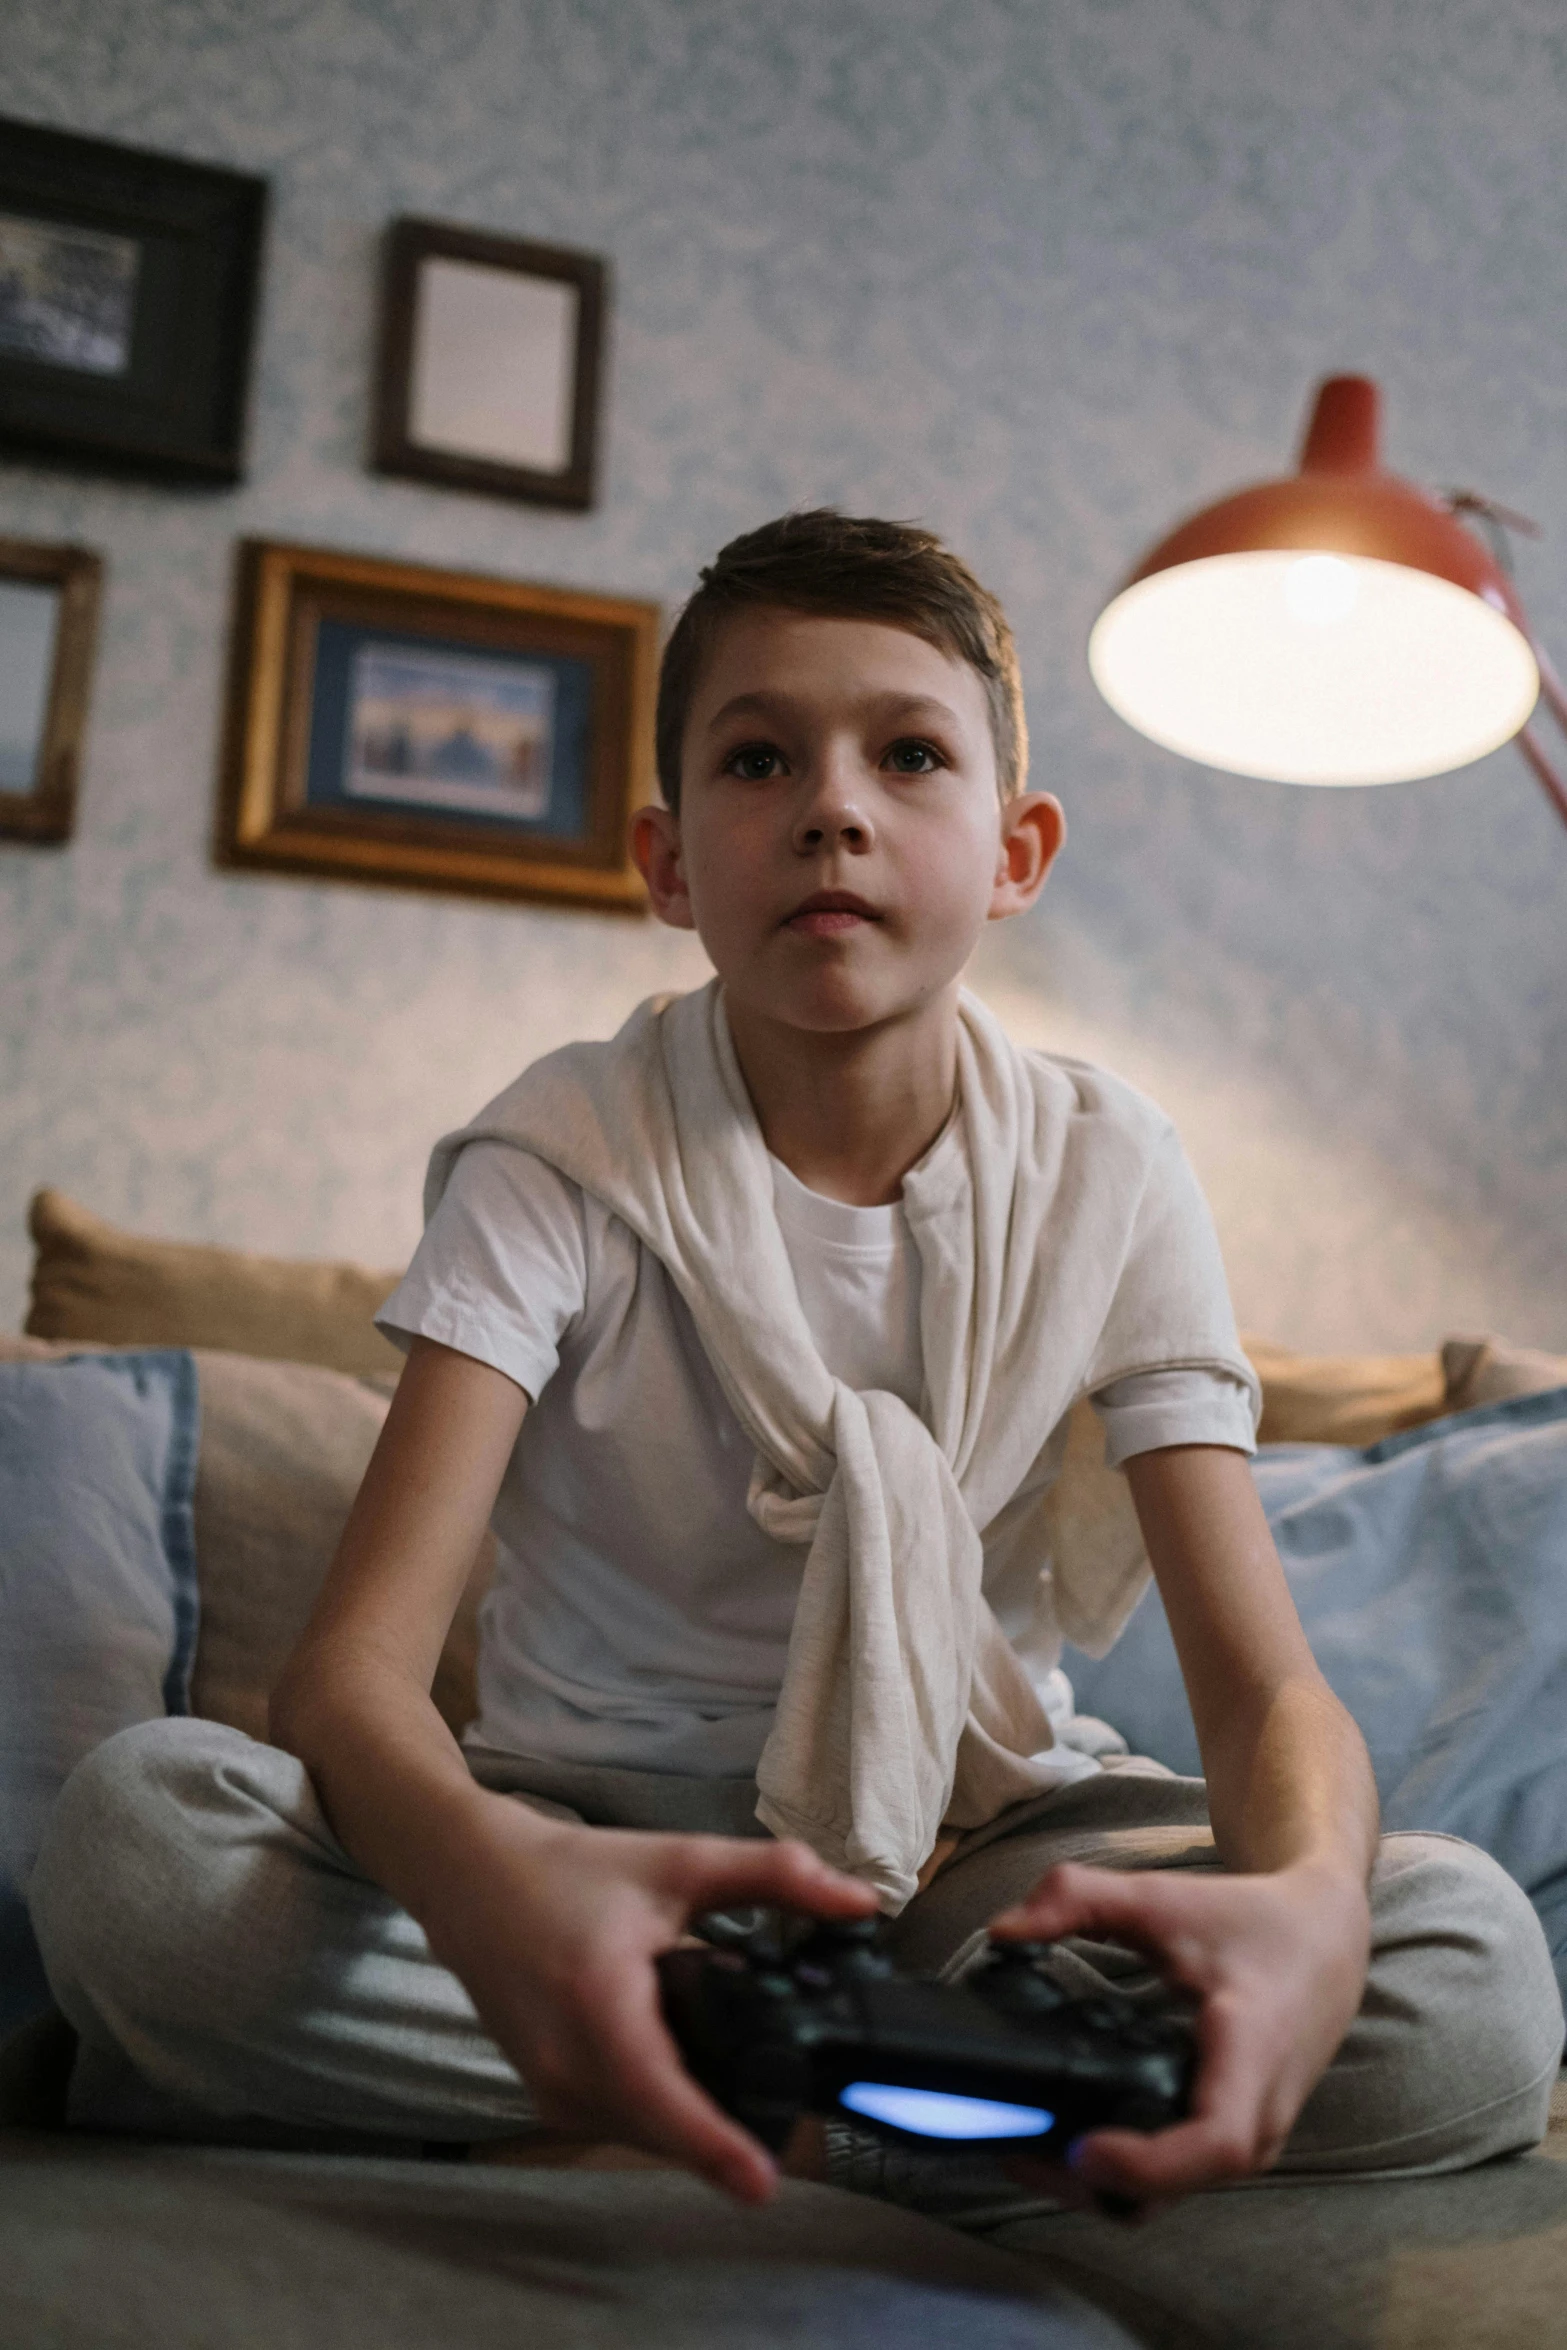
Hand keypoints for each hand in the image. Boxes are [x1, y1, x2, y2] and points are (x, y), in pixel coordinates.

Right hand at [424, 1803, 877, 2203]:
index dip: (712, 2144)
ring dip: (692, 2119)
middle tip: (786, 2106)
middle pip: (663, 2126)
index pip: (660, 2095)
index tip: (762, 2184)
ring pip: (642, 2132)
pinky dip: (659, 2106)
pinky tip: (684, 2067)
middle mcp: (565, 2061)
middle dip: (724, 2127)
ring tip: (739, 2072)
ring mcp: (548, 2089)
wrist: (474, 1883)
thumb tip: (862, 1901)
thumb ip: (773, 1878)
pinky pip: (619, 2123)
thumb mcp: (679, 1863)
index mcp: (598, 2003)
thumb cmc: (573, 1873)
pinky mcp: (545, 2098)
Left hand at [990, 1857, 1371, 2211]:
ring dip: (1103, 2185)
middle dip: (1094, 2185)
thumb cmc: (1251, 1921)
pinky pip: (1181, 2179)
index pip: (1216, 2144)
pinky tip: (1074, 2140)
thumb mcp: (1164, 1895)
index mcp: (1252, 2053)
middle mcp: (1260, 2113)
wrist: (1326, 1938)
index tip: (1083, 2146)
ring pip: (1175, 2194)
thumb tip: (1002, 1931)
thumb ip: (1078, 1898)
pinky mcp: (1239, 2140)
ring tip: (1032, 2147)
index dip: (1147, 2163)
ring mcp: (1254, 2137)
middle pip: (1179, 2188)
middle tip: (1018, 2148)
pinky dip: (1126, 2173)